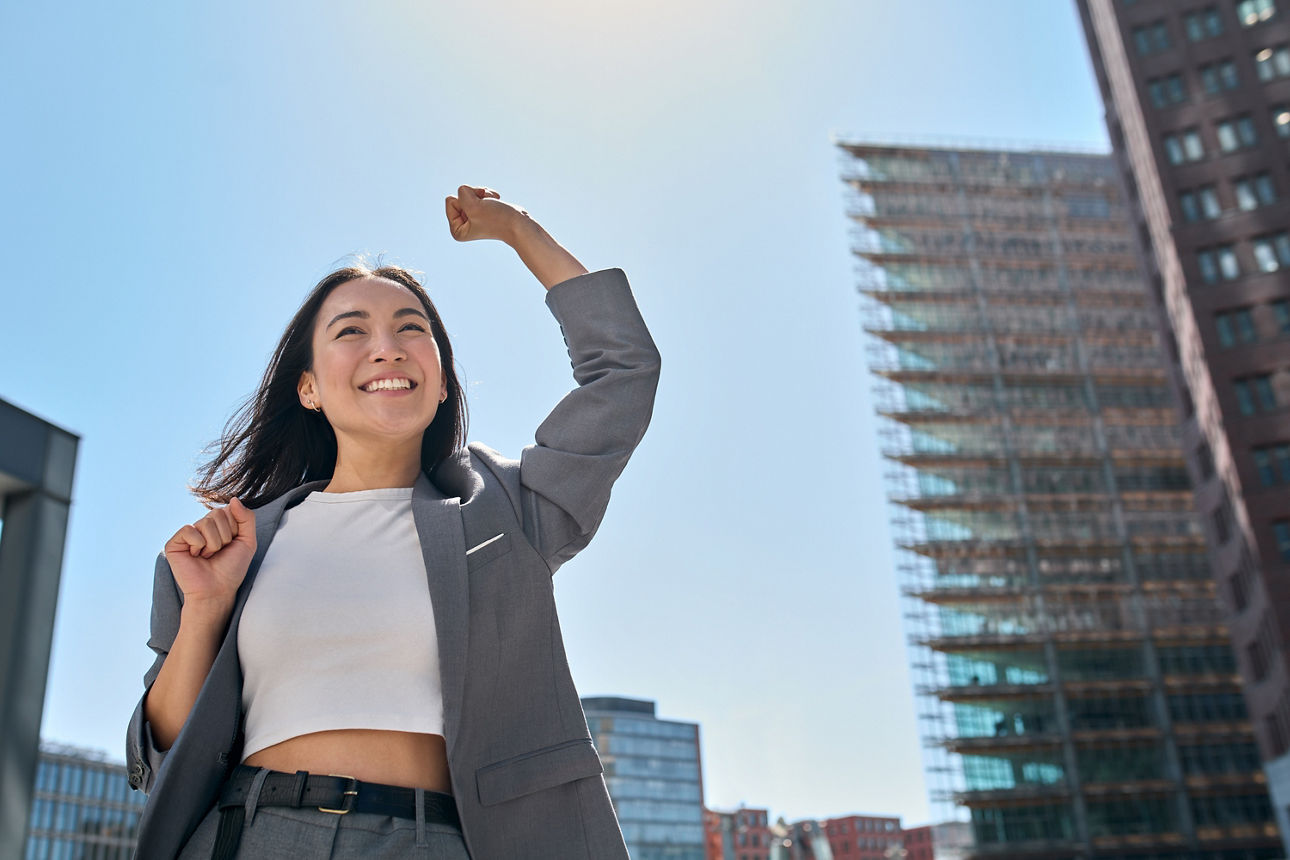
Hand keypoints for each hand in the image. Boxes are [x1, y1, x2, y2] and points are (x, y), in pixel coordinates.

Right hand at [163, 497, 256, 613]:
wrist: (218, 589)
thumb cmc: (232, 568)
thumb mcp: (248, 541)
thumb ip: (246, 518)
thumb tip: (233, 499)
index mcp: (218, 524)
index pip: (229, 509)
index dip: (235, 529)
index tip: (231, 544)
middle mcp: (202, 526)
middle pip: (217, 514)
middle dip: (224, 536)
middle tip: (218, 552)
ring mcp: (187, 534)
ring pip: (205, 522)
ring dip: (213, 544)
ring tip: (208, 556)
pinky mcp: (174, 543)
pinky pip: (189, 530)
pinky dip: (198, 545)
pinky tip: (195, 556)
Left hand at [444, 185, 529, 243]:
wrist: (518, 223)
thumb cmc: (497, 218)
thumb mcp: (473, 205)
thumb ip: (462, 193)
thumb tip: (465, 190)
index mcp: (456, 230)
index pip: (450, 200)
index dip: (466, 201)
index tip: (479, 211)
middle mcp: (463, 225)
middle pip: (460, 195)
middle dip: (474, 196)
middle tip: (486, 207)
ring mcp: (474, 217)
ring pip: (470, 192)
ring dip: (482, 194)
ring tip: (492, 204)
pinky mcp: (483, 210)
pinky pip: (479, 192)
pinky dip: (488, 194)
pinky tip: (496, 202)